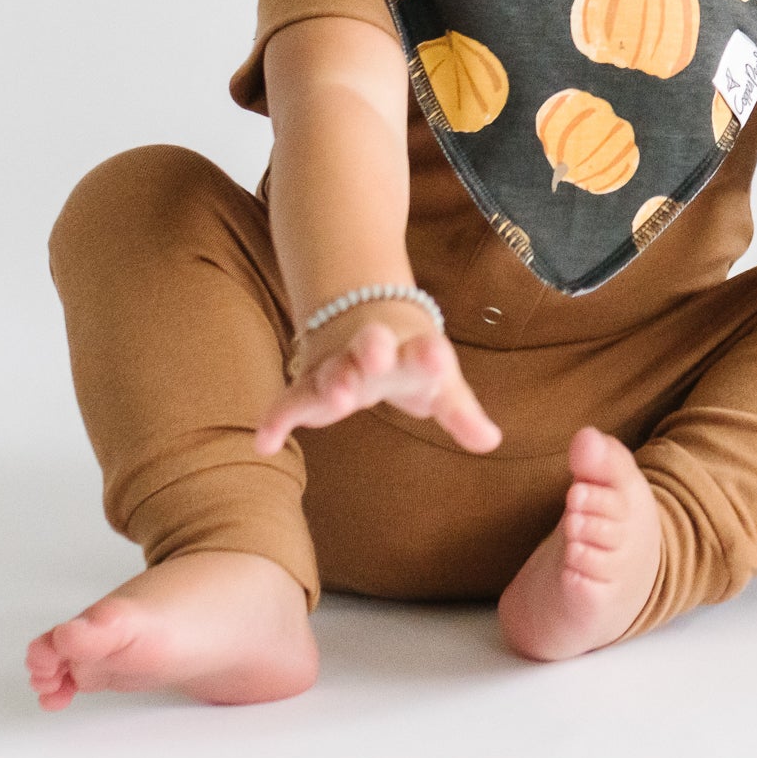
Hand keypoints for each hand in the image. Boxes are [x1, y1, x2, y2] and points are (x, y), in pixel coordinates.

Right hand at [251, 300, 501, 455]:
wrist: (363, 314)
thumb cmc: (411, 358)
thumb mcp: (440, 382)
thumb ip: (462, 413)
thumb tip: (491, 442)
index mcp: (412, 348)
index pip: (423, 349)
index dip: (430, 356)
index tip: (438, 358)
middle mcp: (372, 349)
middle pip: (371, 345)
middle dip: (373, 348)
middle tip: (377, 352)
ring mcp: (337, 363)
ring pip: (331, 368)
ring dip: (332, 379)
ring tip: (335, 396)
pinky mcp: (308, 383)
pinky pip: (289, 400)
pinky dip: (275, 419)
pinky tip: (265, 443)